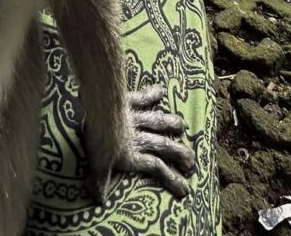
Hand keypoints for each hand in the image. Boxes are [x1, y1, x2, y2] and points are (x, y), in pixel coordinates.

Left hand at [90, 86, 195, 202]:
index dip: (171, 179)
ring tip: (183, 126)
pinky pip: (142, 97)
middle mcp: (138, 137)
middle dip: (179, 153)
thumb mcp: (97, 164)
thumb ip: (100, 182)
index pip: (155, 168)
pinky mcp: (127, 101)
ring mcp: (135, 118)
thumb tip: (99, 201)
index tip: (185, 190)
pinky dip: (151, 93)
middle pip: (163, 145)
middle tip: (193, 161)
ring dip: (171, 123)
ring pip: (157, 122)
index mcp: (132, 154)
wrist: (99, 111)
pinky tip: (160, 90)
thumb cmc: (97, 140)